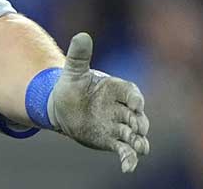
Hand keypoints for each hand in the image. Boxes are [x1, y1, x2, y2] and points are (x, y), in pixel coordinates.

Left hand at [49, 33, 150, 172]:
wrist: (62, 106)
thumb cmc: (72, 85)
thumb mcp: (73, 70)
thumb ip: (79, 55)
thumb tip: (82, 35)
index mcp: (118, 89)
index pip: (133, 94)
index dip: (135, 99)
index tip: (135, 105)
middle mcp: (123, 109)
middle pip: (138, 117)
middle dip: (140, 123)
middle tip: (137, 128)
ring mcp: (119, 126)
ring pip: (136, 136)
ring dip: (140, 142)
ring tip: (141, 149)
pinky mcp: (112, 141)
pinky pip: (125, 151)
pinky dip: (129, 159)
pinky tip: (128, 167)